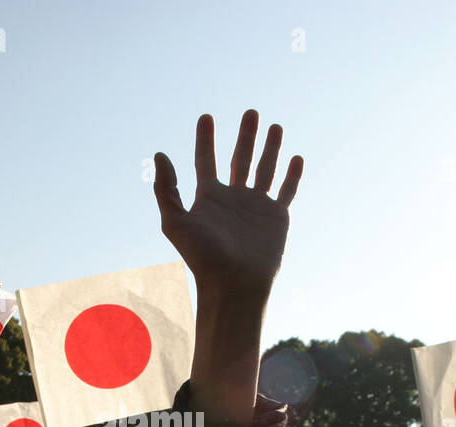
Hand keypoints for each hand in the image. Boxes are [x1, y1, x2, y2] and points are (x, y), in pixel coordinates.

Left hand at [154, 111, 302, 423]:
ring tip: (274, 125)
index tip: (206, 117)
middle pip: (239, 159)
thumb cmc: (203, 258)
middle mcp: (232, 199)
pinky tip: (295, 157)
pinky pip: (286, 191)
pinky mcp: (276, 218)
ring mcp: (256, 207)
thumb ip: (166, 188)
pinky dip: (292, 175)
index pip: (206, 161)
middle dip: (245, 135)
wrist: (234, 285)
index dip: (205, 139)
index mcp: (209, 198)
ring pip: (264, 169)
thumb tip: (160, 154)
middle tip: (250, 112)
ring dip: (269, 147)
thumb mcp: (176, 222)